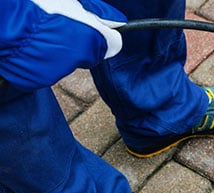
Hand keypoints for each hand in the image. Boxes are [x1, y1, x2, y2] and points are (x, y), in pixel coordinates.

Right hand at [0, 0, 125, 90]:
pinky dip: (41, 61)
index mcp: (89, 36)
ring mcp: (58, 70)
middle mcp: (78, 57)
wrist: (0, 19)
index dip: (101, 33)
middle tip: (57, 26)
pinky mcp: (38, 79)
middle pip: (89, 53)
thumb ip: (96, 12)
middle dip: (79, 43)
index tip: (91, 28)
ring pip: (67, 62)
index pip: (112, 43)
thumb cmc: (32, 4)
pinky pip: (47, 70)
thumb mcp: (69, 1)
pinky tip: (30, 46)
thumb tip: (117, 21)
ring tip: (39, 34)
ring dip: (58, 51)